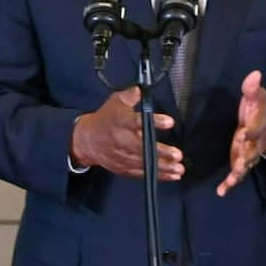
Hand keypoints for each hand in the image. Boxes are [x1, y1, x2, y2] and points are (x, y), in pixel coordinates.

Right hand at [69, 86, 183, 180]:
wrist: (86, 140)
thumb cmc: (105, 119)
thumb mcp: (115, 101)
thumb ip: (130, 95)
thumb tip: (141, 89)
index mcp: (121, 122)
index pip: (137, 121)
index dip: (154, 121)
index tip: (169, 122)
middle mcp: (122, 140)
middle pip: (143, 148)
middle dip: (161, 153)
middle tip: (177, 154)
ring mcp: (122, 156)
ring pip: (144, 164)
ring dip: (163, 167)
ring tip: (179, 168)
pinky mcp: (123, 167)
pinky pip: (142, 173)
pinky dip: (158, 176)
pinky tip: (172, 175)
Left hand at [216, 70, 265, 196]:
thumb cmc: (258, 110)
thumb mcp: (258, 97)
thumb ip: (253, 88)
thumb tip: (255, 73)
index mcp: (258, 124)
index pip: (256, 128)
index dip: (251, 131)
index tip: (243, 132)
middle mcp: (255, 142)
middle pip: (252, 151)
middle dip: (246, 157)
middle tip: (239, 164)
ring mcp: (248, 154)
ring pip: (245, 165)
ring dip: (239, 172)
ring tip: (232, 178)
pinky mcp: (241, 162)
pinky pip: (237, 175)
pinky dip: (230, 184)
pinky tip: (221, 191)